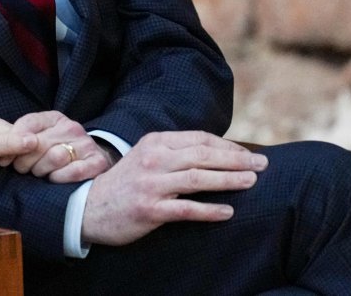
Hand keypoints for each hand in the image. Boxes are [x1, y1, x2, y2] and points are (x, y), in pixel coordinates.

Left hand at [0, 111, 108, 183]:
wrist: (92, 162)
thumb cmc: (55, 151)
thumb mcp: (37, 140)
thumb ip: (19, 140)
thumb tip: (1, 155)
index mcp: (55, 118)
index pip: (28, 124)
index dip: (12, 143)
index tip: (3, 160)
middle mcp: (72, 127)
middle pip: (38, 143)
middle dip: (24, 161)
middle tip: (22, 169)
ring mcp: (86, 144)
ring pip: (55, 157)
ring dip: (42, 170)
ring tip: (39, 173)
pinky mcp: (98, 162)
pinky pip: (74, 171)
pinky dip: (60, 178)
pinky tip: (54, 179)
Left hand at [0, 116, 38, 172]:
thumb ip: (5, 144)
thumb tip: (36, 140)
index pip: (29, 136)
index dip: (40, 149)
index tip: (49, 166)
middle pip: (21, 140)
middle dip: (33, 154)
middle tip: (42, 173)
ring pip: (10, 146)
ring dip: (20, 157)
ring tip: (30, 171)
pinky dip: (6, 159)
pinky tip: (8, 166)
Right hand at [81, 131, 267, 245]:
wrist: (88, 207)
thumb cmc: (124, 183)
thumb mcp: (145, 158)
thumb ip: (173, 153)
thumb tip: (215, 153)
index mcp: (153, 143)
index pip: (198, 139)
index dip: (226, 146)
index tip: (248, 154)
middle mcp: (153, 160)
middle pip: (202, 155)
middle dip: (236, 159)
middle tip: (262, 165)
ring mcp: (151, 184)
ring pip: (198, 178)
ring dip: (229, 180)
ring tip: (252, 182)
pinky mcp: (150, 209)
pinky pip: (187, 209)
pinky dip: (210, 210)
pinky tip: (228, 212)